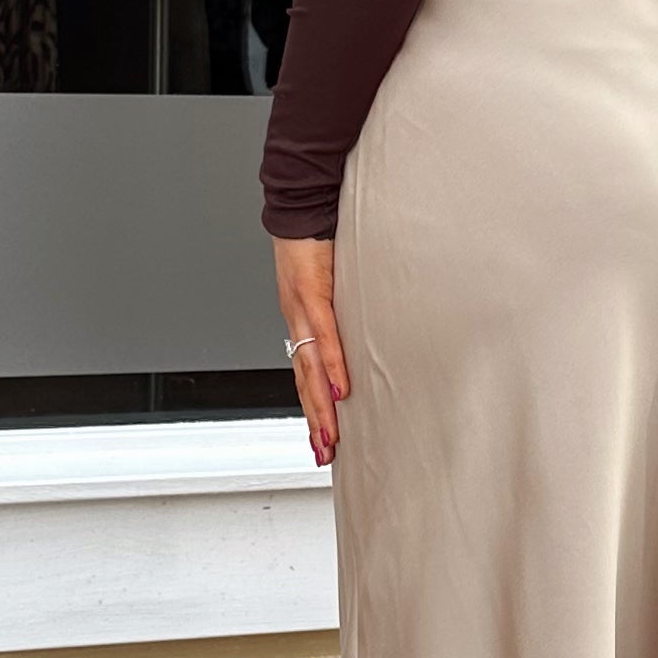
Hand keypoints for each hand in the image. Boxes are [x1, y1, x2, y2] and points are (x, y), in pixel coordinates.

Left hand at [274, 235, 347, 463]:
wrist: (300, 201)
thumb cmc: (317, 237)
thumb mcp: (332, 280)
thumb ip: (341, 307)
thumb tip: (360, 329)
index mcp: (302, 321)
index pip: (306, 374)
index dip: (314, 407)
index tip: (323, 439)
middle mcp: (297, 321)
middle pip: (305, 382)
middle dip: (317, 422)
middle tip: (325, 455)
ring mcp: (301, 309)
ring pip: (311, 369)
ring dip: (321, 407)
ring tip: (330, 438)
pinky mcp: (312, 293)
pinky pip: (325, 336)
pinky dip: (332, 366)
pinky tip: (341, 390)